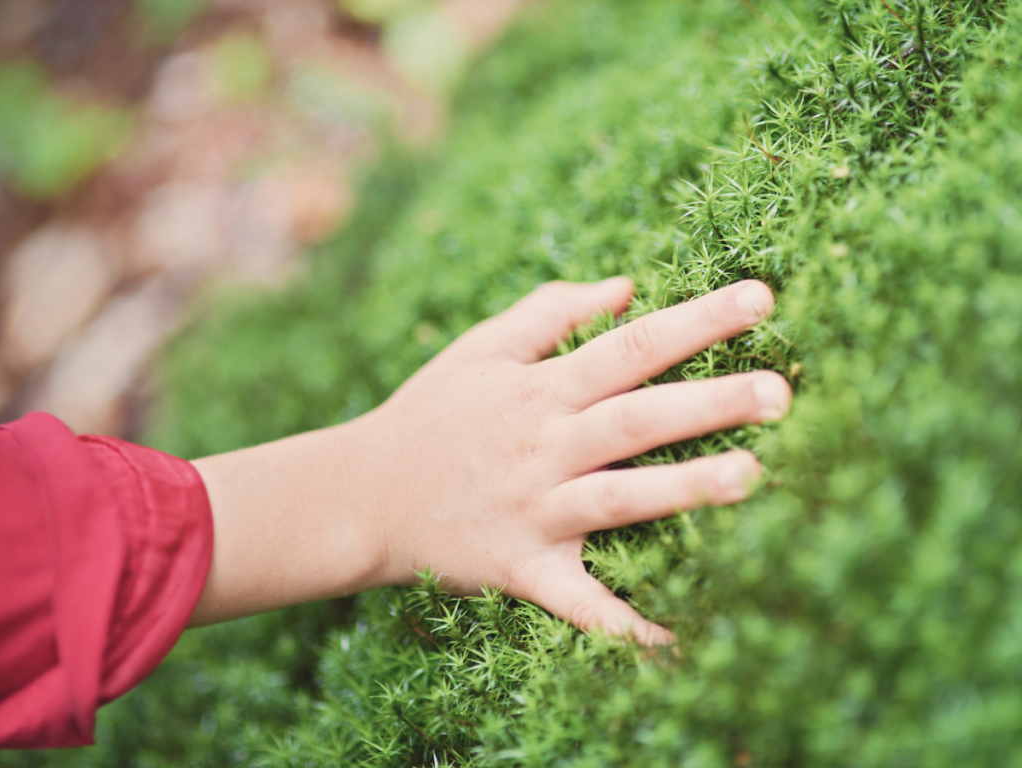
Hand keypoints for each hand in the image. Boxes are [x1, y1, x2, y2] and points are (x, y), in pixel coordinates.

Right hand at [190, 278, 790, 645]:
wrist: (364, 495)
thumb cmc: (430, 414)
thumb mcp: (480, 348)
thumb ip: (549, 311)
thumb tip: (624, 287)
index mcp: (538, 389)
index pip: (629, 346)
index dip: (696, 320)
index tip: (761, 298)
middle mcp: (543, 446)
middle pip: (635, 418)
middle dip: (709, 403)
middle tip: (781, 392)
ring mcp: (535, 509)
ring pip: (617, 497)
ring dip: (683, 489)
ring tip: (751, 477)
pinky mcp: (523, 566)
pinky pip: (577, 598)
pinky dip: (621, 620)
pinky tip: (674, 636)